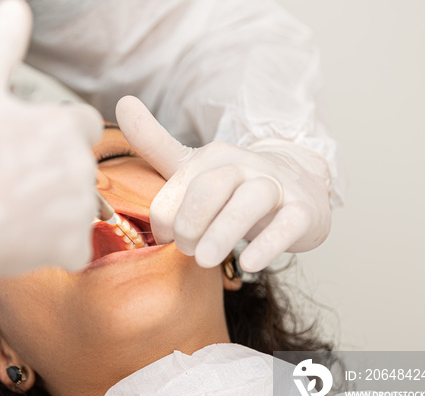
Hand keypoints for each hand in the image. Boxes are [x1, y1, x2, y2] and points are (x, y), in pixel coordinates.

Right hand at [0, 0, 102, 324]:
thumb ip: (1, 49)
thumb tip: (15, 6)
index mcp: (63, 126)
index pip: (84, 124)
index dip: (58, 134)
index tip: (27, 148)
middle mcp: (80, 165)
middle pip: (78, 166)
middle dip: (52, 172)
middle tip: (10, 183)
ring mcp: (79, 208)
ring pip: (77, 205)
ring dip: (53, 209)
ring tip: (12, 211)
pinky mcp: (72, 246)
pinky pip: (75, 245)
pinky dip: (56, 245)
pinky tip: (25, 238)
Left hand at [116, 96, 331, 272]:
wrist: (298, 185)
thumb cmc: (234, 184)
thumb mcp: (192, 166)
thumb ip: (153, 142)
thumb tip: (121, 103)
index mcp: (211, 158)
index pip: (177, 189)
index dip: (164, 220)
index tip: (167, 240)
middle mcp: (244, 166)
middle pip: (210, 187)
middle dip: (190, 223)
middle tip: (187, 251)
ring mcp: (276, 187)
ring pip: (250, 201)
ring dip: (222, 233)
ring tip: (205, 260)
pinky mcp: (304, 211)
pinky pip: (288, 224)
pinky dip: (268, 244)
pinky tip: (249, 264)